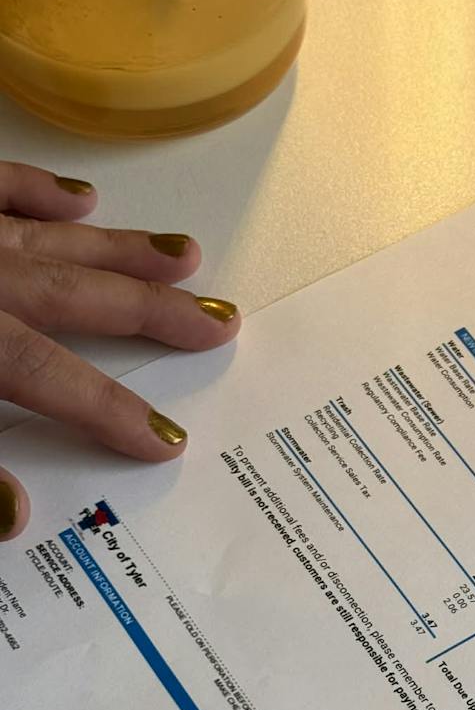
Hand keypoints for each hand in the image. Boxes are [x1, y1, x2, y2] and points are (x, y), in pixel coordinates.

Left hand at [0, 161, 240, 540]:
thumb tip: (17, 518)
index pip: (53, 380)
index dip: (113, 413)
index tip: (168, 441)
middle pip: (78, 300)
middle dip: (154, 315)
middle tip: (219, 323)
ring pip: (52, 241)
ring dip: (121, 251)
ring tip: (185, 256)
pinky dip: (35, 190)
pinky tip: (80, 199)